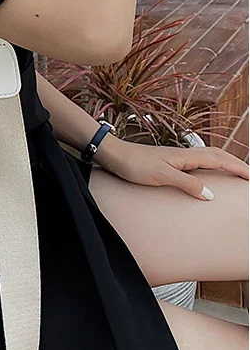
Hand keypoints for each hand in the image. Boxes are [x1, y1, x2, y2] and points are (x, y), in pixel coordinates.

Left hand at [95, 135, 248, 199]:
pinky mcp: (168, 162)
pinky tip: (207, 174)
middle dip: (236, 164)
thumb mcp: (161, 176)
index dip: (238, 168)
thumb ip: (186, 183)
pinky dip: (210, 166)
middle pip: (217, 156)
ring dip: (224, 163)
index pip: (219, 160)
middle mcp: (184, 154)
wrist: (113, 155)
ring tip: (236, 173)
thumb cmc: (134, 164)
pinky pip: (197, 162)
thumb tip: (211, 195)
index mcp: (186, 156)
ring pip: (208, 157)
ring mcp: (176, 157)